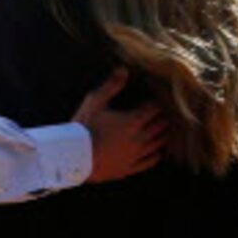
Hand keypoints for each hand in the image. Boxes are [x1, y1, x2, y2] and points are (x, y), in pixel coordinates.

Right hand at [72, 69, 167, 183]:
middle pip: (160, 126)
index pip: (154, 109)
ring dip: (162, 135)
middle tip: (162, 113)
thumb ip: (111, 85)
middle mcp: (139, 138)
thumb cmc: (83, 128)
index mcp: (133, 121)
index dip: (156, 102)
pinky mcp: (129, 168)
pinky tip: (157, 152)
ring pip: (158, 144)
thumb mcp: (94, 101)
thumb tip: (123, 69)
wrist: (74, 158)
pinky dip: (156, 156)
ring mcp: (135, 155)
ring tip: (163, 130)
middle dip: (162, 118)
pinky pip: (149, 162)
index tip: (154, 99)